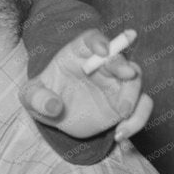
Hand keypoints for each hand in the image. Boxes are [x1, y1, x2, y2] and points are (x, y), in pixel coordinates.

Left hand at [20, 28, 152, 141]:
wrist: (56, 116)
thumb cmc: (43, 97)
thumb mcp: (30, 97)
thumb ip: (37, 98)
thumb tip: (53, 106)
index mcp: (77, 54)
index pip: (90, 40)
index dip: (99, 41)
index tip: (103, 50)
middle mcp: (101, 65)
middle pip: (119, 58)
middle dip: (123, 64)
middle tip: (127, 74)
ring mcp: (116, 83)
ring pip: (135, 81)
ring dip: (134, 95)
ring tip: (122, 114)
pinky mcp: (126, 103)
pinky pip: (142, 107)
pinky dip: (138, 119)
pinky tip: (120, 133)